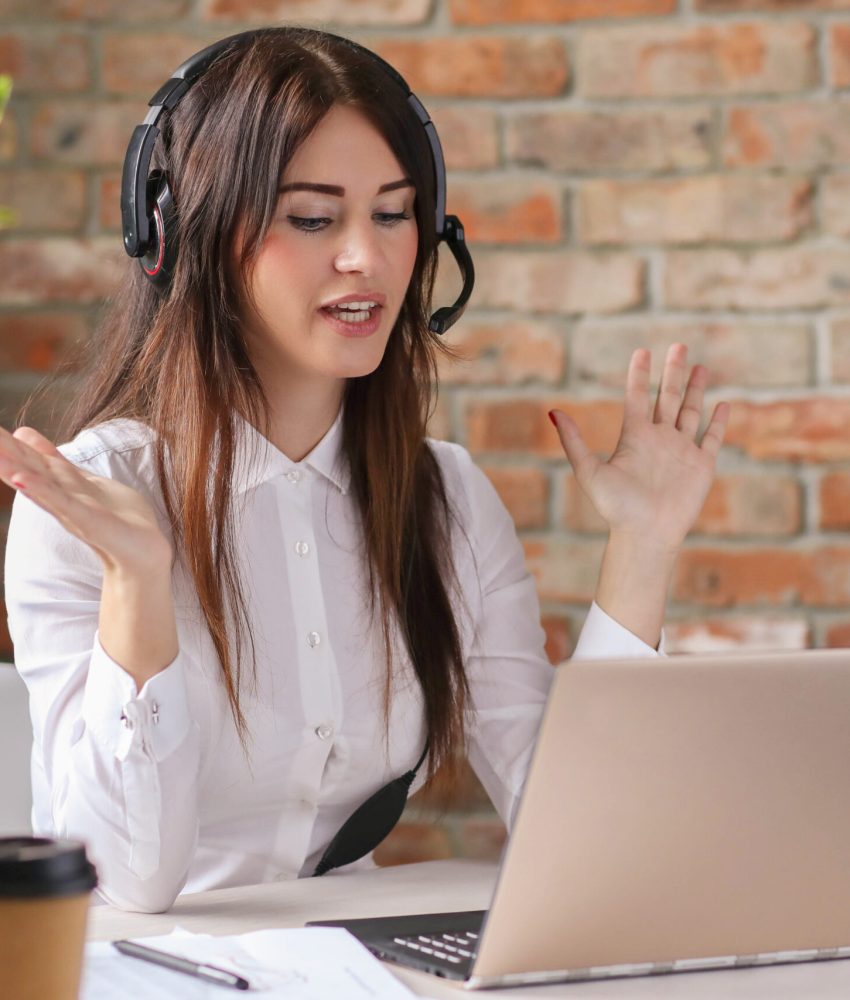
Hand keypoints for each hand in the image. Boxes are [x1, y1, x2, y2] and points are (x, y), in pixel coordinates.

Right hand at [0, 425, 171, 573]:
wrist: (144, 557)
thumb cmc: (119, 520)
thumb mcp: (85, 481)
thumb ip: (57, 462)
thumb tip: (26, 434)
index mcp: (64, 486)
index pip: (34, 459)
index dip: (13, 445)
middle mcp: (63, 498)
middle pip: (30, 469)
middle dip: (7, 452)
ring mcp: (74, 511)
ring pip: (40, 484)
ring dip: (14, 468)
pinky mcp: (89, 522)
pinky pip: (63, 503)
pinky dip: (43, 490)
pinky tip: (22, 479)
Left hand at [550, 343, 729, 553]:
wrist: (645, 535)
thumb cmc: (616, 508)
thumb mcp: (589, 471)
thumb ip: (574, 441)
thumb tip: (554, 411)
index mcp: (634, 438)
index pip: (637, 397)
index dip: (640, 374)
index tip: (642, 351)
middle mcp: (659, 440)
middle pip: (667, 397)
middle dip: (673, 372)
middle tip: (679, 345)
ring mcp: (681, 451)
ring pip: (690, 412)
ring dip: (696, 390)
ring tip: (700, 366)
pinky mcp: (701, 466)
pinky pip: (712, 438)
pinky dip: (718, 422)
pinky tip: (722, 404)